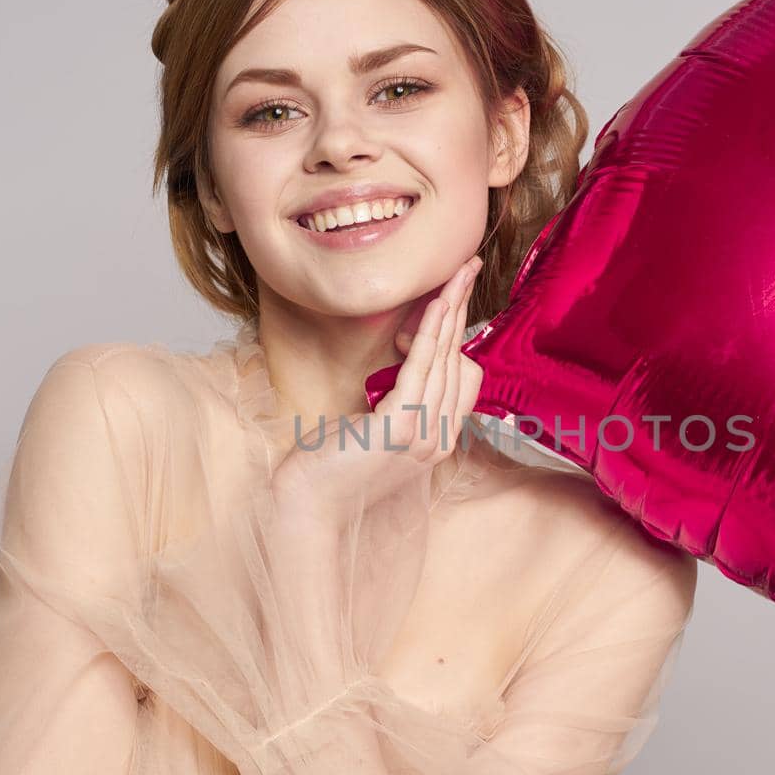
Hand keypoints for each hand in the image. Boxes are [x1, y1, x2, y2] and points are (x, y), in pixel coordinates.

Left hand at [270, 254, 484, 523]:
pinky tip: (435, 305)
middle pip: (463, 360)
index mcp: (437, 440)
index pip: (464, 376)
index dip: (460, 333)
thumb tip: (407, 357)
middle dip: (464, 310)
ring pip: (449, 359)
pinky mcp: (401, 425)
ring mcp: (424, 434)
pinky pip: (424, 367)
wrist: (307, 506)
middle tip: (467, 268)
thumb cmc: (331, 469)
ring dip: (452, 311)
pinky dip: (432, 332)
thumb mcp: (374, 429)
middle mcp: (439, 438)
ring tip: (456, 274)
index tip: (455, 295)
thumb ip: (399, 400)